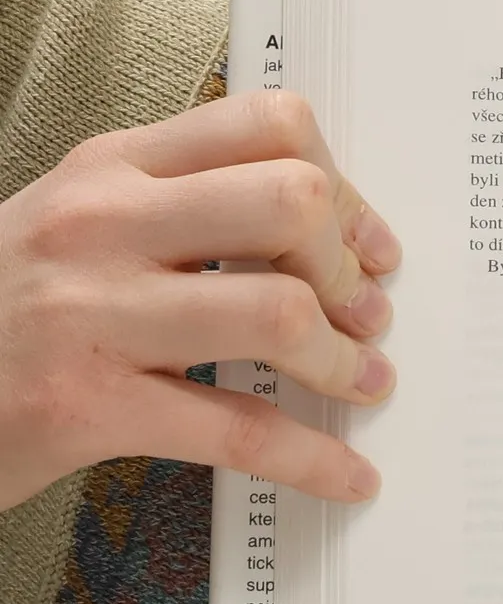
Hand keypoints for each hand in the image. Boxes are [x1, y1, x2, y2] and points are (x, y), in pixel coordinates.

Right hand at [0, 92, 397, 511]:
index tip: (365, 244)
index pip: (267, 126)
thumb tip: (324, 233)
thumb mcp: (78, 226)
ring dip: (343, 361)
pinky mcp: (85, 406)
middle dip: (347, 267)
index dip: (343, 187)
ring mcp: (90, 314)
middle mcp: (102, 223)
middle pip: (290, 204)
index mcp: (111, 168)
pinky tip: (347, 476)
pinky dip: (315, 460)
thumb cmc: (3, 309)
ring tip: (358, 382)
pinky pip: (239, 430)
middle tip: (363, 315)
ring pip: (279, 312)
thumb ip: (182, 209)